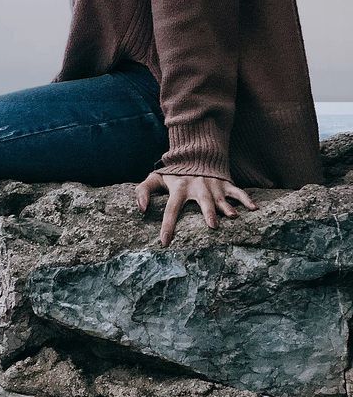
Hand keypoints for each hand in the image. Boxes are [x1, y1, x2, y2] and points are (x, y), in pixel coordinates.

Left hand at [136, 172, 256, 245]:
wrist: (193, 153)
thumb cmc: (172, 173)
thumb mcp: (154, 178)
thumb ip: (143, 192)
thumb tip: (141, 209)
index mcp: (178, 188)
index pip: (171, 209)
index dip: (167, 226)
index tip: (164, 242)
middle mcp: (196, 187)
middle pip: (202, 201)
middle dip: (208, 212)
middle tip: (212, 226)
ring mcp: (212, 185)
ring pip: (221, 198)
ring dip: (227, 207)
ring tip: (233, 217)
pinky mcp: (224, 183)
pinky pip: (238, 191)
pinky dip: (246, 199)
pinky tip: (254, 208)